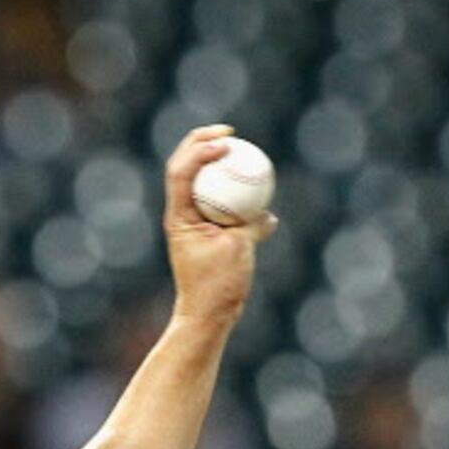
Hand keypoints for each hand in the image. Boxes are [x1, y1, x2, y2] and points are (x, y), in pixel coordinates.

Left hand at [162, 124, 277, 329]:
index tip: (227, 142)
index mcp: (180, 216)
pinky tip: (257, 186)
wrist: (207, 316)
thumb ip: (252, 226)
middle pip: (185, 167)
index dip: (201, 149)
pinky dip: (235, 191)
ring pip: (200, 181)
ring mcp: (192, 222)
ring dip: (216, 161)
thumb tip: (268, 214)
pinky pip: (220, 202)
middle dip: (202, 142)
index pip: (182, 171)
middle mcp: (181, 215)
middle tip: (229, 133)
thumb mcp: (239, 250)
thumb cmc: (218, 286)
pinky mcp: (206, 232)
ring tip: (238, 148)